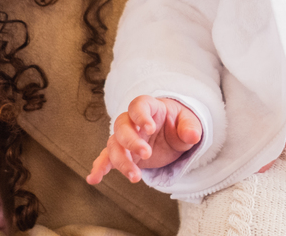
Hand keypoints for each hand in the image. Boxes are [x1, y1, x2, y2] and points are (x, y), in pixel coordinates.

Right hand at [86, 95, 202, 184]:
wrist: (173, 134)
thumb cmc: (179, 123)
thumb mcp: (190, 122)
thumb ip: (190, 127)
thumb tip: (192, 136)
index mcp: (150, 107)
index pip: (138, 105)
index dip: (141, 115)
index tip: (149, 128)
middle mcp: (133, 121)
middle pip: (122, 126)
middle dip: (131, 141)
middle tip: (146, 154)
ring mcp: (125, 137)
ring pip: (114, 144)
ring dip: (121, 161)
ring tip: (135, 177)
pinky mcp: (123, 153)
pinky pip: (107, 158)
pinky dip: (100, 167)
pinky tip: (93, 179)